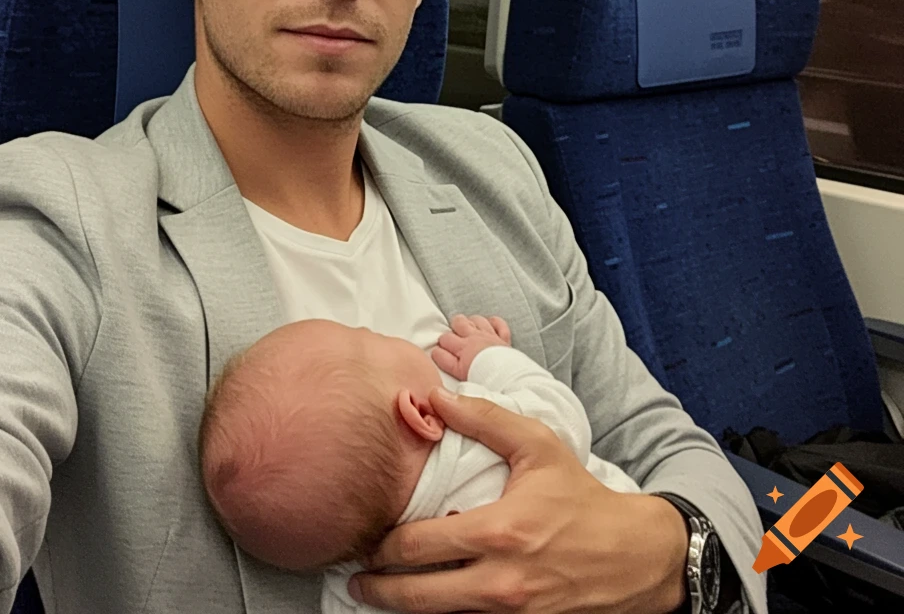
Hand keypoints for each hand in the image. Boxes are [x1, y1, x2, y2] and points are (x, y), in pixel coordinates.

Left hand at [349, 390, 688, 613]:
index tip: (365, 539)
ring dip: (404, 608)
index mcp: (497, 531)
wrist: (634, 556)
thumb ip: (483, 418)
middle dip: (378, 589)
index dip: (381, 547)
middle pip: (416, 596)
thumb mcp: (537, 445)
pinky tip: (427, 603)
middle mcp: (499, 582)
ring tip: (380, 594)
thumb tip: (434, 397)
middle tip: (355, 580)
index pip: (417, 546)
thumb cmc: (580, 497)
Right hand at [431, 314, 511, 379]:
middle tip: (454, 340)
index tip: (441, 353)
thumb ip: (445, 361)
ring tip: (469, 331)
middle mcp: (475, 338)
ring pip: (476, 319)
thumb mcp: (459, 374)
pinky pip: (498, 323)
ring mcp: (489, 335)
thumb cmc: (484, 379)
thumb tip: (435, 353)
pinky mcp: (503, 338)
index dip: (440, 346)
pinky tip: (489, 327)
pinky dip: (493, 323)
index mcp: (463, 347)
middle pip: (458, 322)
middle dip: (453, 329)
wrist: (508, 380)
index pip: (444, 340)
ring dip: (471, 322)